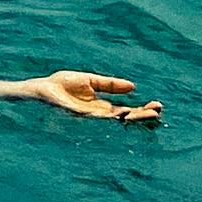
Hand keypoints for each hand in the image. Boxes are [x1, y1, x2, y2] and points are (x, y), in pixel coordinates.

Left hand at [23, 70, 161, 125]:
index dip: (143, 109)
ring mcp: (92, 116)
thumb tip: (133, 86)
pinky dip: (115, 115)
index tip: (157, 105)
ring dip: (133, 117)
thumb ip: (110, 84)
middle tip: (158, 112)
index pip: (128, 110)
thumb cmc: (62, 85)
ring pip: (117, 120)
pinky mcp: (83, 115)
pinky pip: (101, 117)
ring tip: (149, 114)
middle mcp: (100, 114)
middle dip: (143, 115)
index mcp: (103, 106)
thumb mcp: (91, 81)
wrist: (42, 89)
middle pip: (126, 117)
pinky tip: (126, 112)